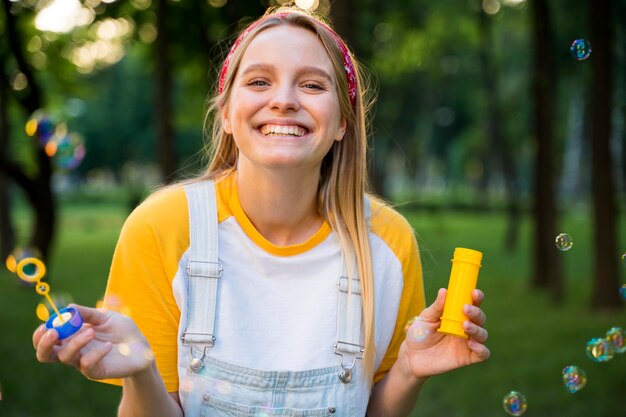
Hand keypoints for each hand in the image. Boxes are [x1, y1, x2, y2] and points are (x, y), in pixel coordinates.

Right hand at [33, 304, 152, 379]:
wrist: (141, 346)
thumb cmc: (121, 330)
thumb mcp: (104, 317)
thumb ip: (87, 313)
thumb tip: (69, 307)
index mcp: (71, 337)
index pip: (46, 339)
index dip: (40, 334)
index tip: (46, 325)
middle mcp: (73, 351)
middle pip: (45, 354)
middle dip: (44, 344)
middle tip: (54, 332)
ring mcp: (82, 362)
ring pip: (66, 357)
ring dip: (76, 342)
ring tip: (92, 332)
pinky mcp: (95, 371)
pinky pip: (86, 364)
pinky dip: (96, 353)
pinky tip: (109, 345)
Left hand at [400, 288, 489, 379]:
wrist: (411, 356)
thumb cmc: (419, 334)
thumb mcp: (426, 318)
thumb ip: (437, 307)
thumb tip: (444, 290)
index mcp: (457, 315)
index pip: (472, 304)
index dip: (477, 297)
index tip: (474, 293)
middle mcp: (465, 328)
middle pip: (480, 318)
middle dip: (476, 312)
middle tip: (466, 309)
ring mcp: (467, 343)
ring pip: (483, 334)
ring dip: (477, 329)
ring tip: (465, 325)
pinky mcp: (467, 357)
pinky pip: (483, 354)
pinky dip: (481, 349)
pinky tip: (471, 344)